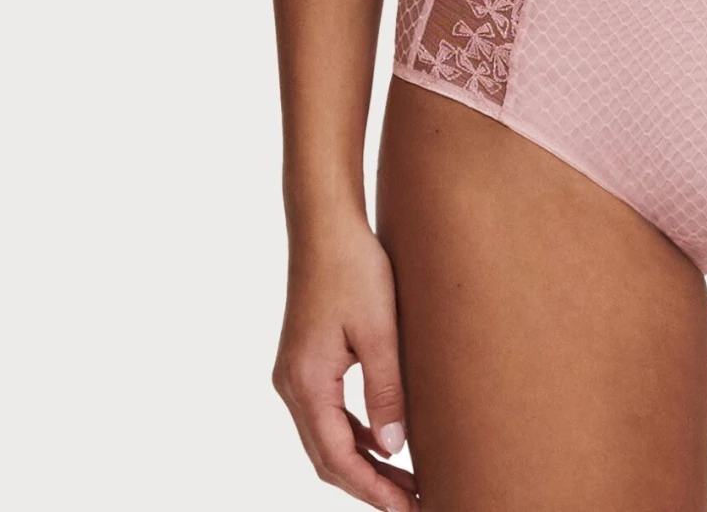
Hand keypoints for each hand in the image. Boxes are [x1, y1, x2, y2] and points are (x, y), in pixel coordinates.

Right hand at [273, 220, 417, 508]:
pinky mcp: (304, 361)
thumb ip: (386, 393)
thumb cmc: (354, 269)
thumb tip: (395, 450)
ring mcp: (294, 374)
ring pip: (325, 437)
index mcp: (307, 383)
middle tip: (414, 501)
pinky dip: (353, 434)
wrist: (325, 224)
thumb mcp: (380, 332)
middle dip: (368, 484)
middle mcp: (292, 385)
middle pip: (327, 457)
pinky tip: (384, 438)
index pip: (338, 458)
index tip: (408, 508)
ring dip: (362, 461)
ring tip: (406, 480)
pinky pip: (327, 413)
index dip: (373, 490)